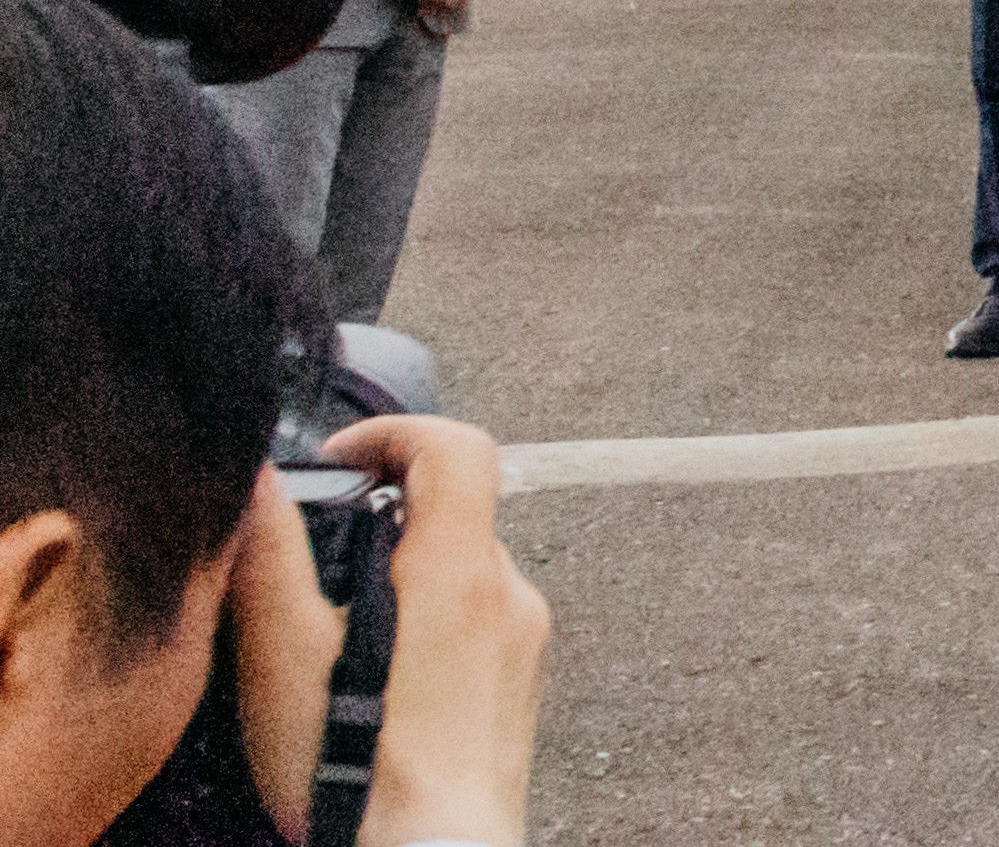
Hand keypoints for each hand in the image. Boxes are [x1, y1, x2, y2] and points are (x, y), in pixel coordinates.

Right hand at [258, 414, 547, 846]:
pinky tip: (370, 686)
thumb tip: (260, 483)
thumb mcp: (285, 659)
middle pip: (452, 513)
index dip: (393, 434)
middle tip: (314, 569)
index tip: (341, 457)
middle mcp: (511, 595)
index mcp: (462, 572)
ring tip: (332, 644)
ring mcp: (524, 644)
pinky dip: (422, 633)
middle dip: (379, 524)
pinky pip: (473, 628)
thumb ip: (273, 559)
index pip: (456, 445)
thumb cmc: (361, 777)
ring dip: (398, 584)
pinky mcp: (518, 688)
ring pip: (460, 575)